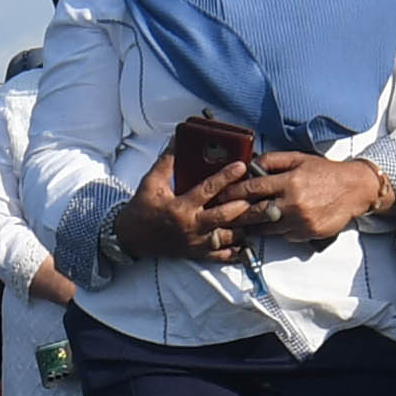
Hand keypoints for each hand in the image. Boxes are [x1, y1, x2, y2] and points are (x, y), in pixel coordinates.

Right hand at [112, 149, 258, 265]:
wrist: (131, 238)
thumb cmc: (143, 208)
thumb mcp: (151, 182)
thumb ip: (167, 161)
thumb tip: (178, 139)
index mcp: (181, 207)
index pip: (208, 189)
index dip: (226, 177)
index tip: (242, 166)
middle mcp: (191, 226)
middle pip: (225, 216)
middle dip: (247, 206)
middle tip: (265, 197)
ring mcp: (196, 242)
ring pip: (228, 237)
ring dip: (247, 228)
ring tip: (263, 217)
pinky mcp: (196, 254)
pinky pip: (220, 256)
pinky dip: (236, 251)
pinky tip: (249, 243)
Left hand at [231, 151, 395, 244]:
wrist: (355, 189)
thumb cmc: (325, 172)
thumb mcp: (299, 159)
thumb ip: (273, 161)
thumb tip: (250, 165)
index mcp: (289, 181)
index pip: (251, 189)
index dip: (232, 193)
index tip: (219, 195)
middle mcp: (293, 203)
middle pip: (254, 212)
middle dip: (235, 214)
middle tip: (221, 215)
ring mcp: (300, 221)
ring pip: (266, 227)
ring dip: (252, 226)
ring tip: (240, 224)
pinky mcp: (307, 233)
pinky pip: (283, 235)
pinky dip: (275, 230)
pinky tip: (268, 227)